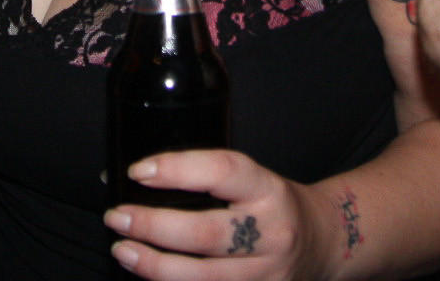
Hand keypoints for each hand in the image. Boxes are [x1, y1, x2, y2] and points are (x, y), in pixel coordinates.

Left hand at [106, 150, 333, 279]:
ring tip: (123, 249)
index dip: (177, 169)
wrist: (322, 243)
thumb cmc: (273, 205)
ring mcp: (267, 275)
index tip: (138, 171)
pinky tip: (150, 275)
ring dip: (154, 265)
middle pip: (206, 234)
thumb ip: (206, 179)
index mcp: (268, 190)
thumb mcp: (253, 180)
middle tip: (117, 216)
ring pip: (203, 278)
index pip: (222, 172)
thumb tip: (137, 177)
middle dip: (153, 226)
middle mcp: (272, 233)